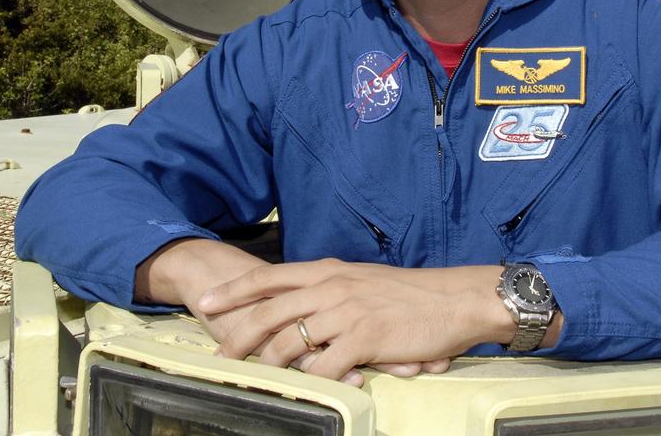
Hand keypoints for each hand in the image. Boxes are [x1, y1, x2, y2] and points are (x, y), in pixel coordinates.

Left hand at [135, 241, 453, 384]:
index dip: (234, 291)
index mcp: (328, 270)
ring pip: (290, 342)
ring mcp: (346, 312)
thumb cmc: (411, 293)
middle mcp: (331, 287)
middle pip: (269, 311)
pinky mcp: (364, 338)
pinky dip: (313, 380)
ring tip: (255, 378)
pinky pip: (326, 366)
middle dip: (237, 333)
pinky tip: (308, 390)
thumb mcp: (363, 280)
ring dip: (268, 364)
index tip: (207, 301)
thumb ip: (332, 289)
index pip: (269, 277)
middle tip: (219, 352)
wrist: (454, 298)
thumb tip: (305, 305)